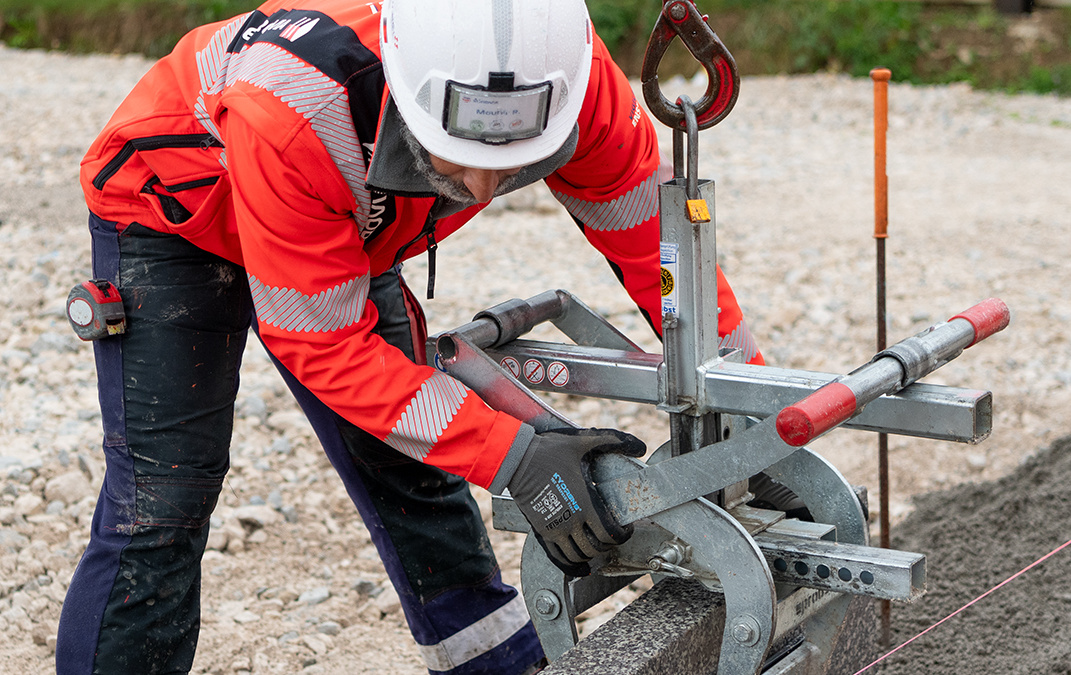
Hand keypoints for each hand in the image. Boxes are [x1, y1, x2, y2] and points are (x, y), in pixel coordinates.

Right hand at [506, 427, 644, 575]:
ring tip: (595, 544)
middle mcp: (570, 520)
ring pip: (578, 556)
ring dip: (590, 554)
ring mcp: (555, 528)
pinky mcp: (542, 531)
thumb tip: (639, 445)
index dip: (621, 536)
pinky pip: (559, 558)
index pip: (609, 534)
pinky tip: (579, 564)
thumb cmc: (549, 450)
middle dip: (607, 545)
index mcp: (584, 503)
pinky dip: (572, 566)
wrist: (517, 459)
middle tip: (611, 536)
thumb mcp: (582, 441)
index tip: (625, 530)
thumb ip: (611, 440)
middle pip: (595, 548)